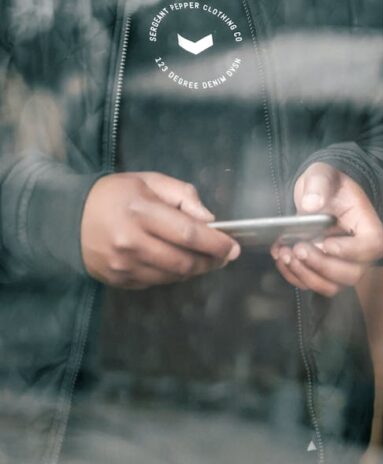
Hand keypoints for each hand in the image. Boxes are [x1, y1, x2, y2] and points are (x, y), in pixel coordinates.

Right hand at [81, 171, 239, 288]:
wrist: (68, 218)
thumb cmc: (115, 195)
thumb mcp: (149, 181)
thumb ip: (182, 195)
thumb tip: (209, 220)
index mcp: (141, 212)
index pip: (189, 234)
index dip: (216, 244)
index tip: (233, 247)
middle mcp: (132, 242)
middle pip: (184, 261)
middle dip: (211, 261)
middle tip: (223, 257)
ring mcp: (124, 265)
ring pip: (173, 276)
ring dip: (194, 270)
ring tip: (204, 260)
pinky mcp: (119, 280)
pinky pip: (156, 282)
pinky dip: (172, 275)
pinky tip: (176, 263)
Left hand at [271, 162, 382, 296]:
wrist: (317, 193)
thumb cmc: (328, 184)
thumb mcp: (323, 174)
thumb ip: (319, 185)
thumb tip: (311, 204)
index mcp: (368, 227)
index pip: (372, 247)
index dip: (351, 251)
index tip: (326, 243)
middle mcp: (359, 252)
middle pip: (351, 274)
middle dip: (321, 265)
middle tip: (299, 248)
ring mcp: (342, 265)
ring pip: (331, 286)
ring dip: (306, 275)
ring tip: (287, 254)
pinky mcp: (323, 272)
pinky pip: (312, 285)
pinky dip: (295, 276)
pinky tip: (282, 257)